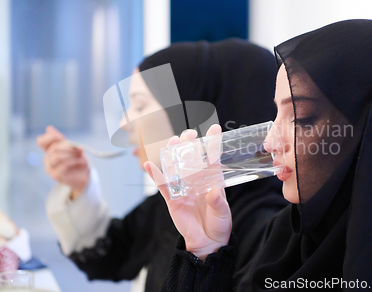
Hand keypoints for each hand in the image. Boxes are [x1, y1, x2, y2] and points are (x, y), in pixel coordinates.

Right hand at [37, 126, 89, 197]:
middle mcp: (47, 159)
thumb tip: (49, 128)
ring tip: (81, 156)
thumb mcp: (72, 148)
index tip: (60, 137)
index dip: (50, 137)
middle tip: (80, 149)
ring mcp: (50, 168)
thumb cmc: (78, 161)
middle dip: (69, 147)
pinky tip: (82, 162)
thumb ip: (62, 140)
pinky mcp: (55, 175)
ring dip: (71, 154)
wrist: (85, 177)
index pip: (41, 141)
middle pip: (54, 148)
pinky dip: (75, 161)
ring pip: (56, 156)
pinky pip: (63, 165)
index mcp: (50, 150)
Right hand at [144, 124, 231, 260]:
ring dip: (173, 154)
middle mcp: (197, 180)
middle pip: (191, 157)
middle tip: (189, 134)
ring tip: (172, 142)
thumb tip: (212, 191)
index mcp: (212, 180)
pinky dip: (155, 175)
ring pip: (175, 166)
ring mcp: (183, 188)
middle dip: (190, 144)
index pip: (212, 158)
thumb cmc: (218, 224)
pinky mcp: (172, 199)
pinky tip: (148, 164)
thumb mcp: (223, 214)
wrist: (207, 242)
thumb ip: (217, 202)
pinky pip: (162, 185)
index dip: (212, 143)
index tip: (215, 128)